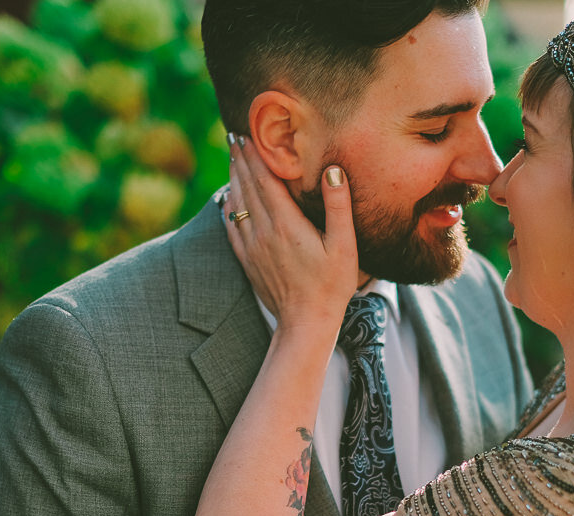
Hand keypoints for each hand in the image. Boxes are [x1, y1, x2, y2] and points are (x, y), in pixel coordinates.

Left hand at [224, 136, 359, 331]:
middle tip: (235, 135)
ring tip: (232, 159)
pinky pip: (232, 226)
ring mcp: (252, 247)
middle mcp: (264, 231)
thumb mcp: (344, 246)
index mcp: (286, 223)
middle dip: (241, 159)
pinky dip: (229, 206)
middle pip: (247, 186)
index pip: (265, 179)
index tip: (248, 133)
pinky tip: (229, 198)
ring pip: (237, 204)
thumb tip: (333, 170)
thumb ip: (338, 206)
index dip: (255, 154)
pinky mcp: (248, 260)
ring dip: (233, 178)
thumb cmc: (331, 286)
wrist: (305, 323)